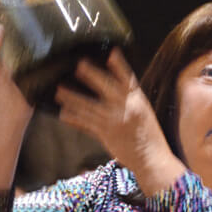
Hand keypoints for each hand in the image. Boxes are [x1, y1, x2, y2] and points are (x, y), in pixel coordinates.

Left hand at [55, 48, 184, 194]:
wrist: (152, 158)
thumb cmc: (149, 135)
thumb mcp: (144, 112)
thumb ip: (129, 100)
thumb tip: (113, 88)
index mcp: (138, 100)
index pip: (128, 78)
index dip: (119, 65)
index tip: (112, 53)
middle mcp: (126, 108)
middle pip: (106, 87)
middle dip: (92, 76)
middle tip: (79, 65)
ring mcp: (114, 121)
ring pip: (90, 106)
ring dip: (73, 98)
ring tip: (60, 91)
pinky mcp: (106, 134)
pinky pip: (86, 124)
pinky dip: (74, 119)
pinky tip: (64, 114)